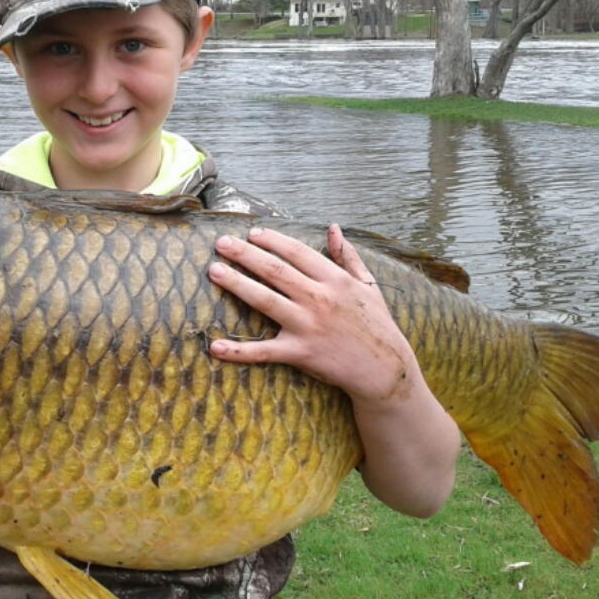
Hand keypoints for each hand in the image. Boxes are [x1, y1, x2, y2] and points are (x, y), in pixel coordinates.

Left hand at [207, 225, 417, 405]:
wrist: (384, 369)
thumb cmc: (376, 324)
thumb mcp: (367, 285)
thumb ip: (348, 256)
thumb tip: (334, 228)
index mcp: (335, 280)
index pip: (297, 252)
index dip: (272, 240)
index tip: (252, 233)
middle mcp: (319, 298)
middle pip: (275, 270)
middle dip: (245, 254)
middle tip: (221, 243)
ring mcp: (308, 326)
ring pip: (265, 300)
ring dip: (236, 283)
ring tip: (214, 271)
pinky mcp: (300, 353)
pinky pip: (264, 352)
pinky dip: (238, 351)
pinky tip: (215, 347)